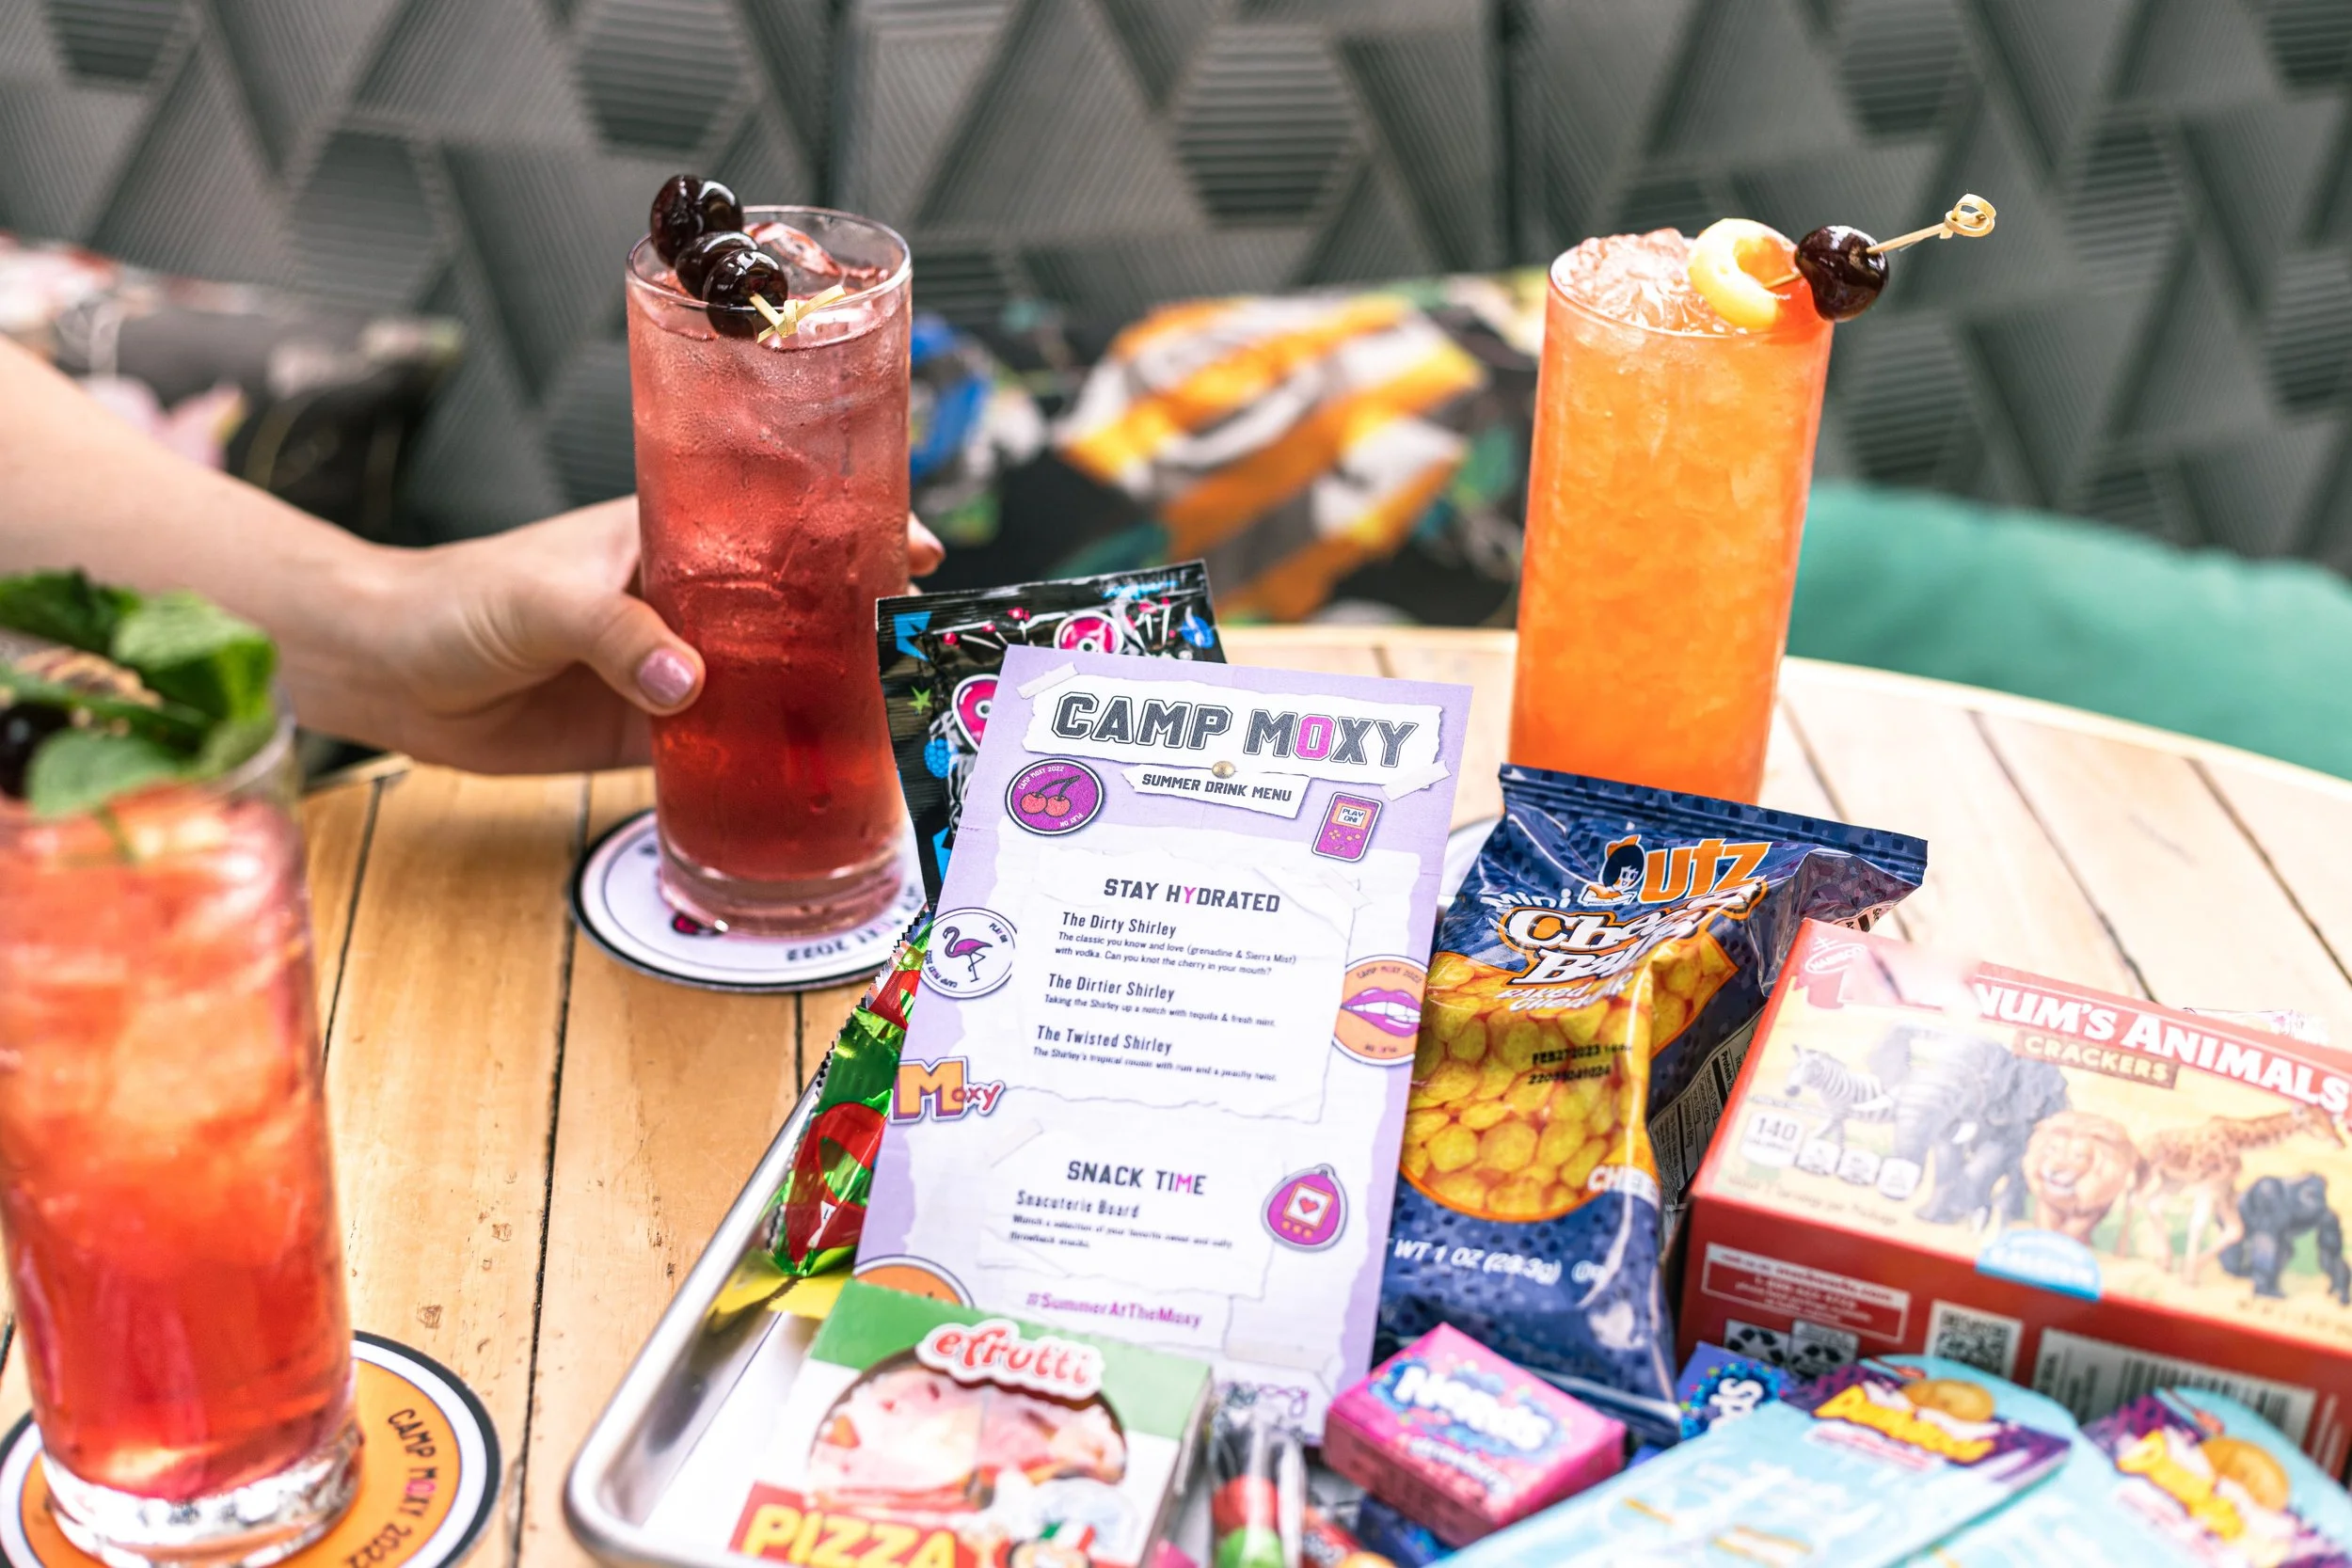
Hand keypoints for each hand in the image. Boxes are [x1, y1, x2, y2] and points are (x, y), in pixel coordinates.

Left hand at [350, 497, 942, 774]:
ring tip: (883, 712)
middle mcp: (685, 599)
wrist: (386, 674)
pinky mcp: (651, 733)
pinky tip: (810, 776)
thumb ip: (616, 636)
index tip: (909, 540)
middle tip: (913, 640)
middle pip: (789, 605)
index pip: (774, 520)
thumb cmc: (454, 600)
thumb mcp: (542, 600)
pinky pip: (726, 747)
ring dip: (818, 696)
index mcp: (667, 536)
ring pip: (768, 677)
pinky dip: (765, 761)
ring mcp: (673, 667)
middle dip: (853, 619)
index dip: (844, 528)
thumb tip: (688, 686)